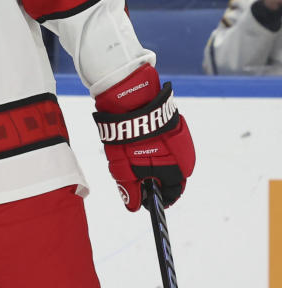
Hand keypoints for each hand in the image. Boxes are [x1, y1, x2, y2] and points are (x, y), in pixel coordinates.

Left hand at [92, 63, 195, 211]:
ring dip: (154, 160)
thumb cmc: (127, 137)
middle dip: (152, 178)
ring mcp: (182, 141)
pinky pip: (167, 144)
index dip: (156, 198)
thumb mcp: (122, 168)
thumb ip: (130, 189)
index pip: (171, 194)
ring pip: (168, 160)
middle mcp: (184, 158)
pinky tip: (141, 140)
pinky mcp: (176, 127)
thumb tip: (133, 206)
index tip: (143, 198)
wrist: (132, 101)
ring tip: (134, 152)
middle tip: (133, 171)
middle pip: (169, 177)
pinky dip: (156, 146)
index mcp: (176, 171)